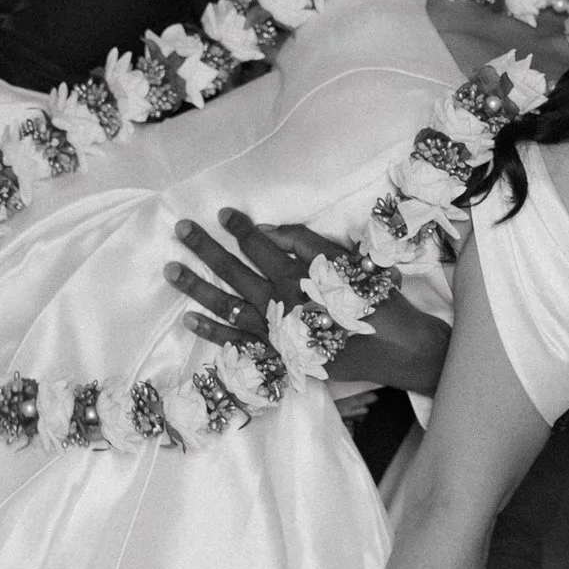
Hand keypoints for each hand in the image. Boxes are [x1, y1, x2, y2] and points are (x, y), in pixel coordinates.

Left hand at [165, 210, 451, 395]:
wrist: (396, 350)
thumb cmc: (376, 301)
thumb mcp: (348, 263)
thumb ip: (307, 244)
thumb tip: (270, 230)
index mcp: (298, 277)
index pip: (261, 246)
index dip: (240, 227)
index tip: (222, 212)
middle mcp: (280, 304)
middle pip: (234, 271)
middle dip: (205, 249)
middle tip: (180, 229)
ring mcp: (274, 333)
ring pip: (226, 306)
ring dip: (196, 286)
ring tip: (171, 269)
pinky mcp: (276, 356)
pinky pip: (236, 344)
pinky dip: (212, 332)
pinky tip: (189, 319)